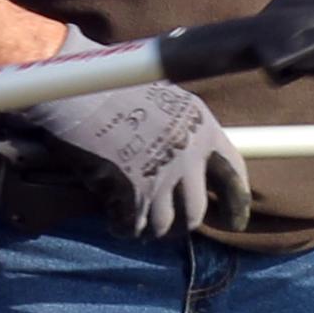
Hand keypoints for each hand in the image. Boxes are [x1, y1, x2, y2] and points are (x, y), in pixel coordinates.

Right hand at [0, 26, 251, 236]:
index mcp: (204, 127)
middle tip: (164, 224)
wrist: (76, 83)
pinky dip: (124, 228)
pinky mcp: (133, 192)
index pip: (234, 175)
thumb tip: (187, 168)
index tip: (234, 223)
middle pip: (196, 212)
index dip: (236, 204)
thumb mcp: (165, 100)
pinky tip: (115, 221)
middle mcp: (190, 154)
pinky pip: (134, 227)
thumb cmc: (113, 84)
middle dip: (180, 223)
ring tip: (135, 222)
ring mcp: (162, 175)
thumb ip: (182, 133)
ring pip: (165, 226)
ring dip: (150, 229)